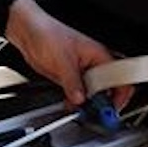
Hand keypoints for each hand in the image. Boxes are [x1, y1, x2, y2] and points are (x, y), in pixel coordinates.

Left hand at [4, 0, 128, 109]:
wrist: (27, 32)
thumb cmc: (48, 33)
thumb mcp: (63, 60)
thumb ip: (72, 82)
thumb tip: (80, 99)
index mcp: (98, 55)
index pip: (118, 78)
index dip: (119, 95)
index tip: (112, 109)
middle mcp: (92, 65)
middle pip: (106, 89)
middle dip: (102, 104)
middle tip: (95, 114)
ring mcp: (81, 72)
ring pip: (91, 94)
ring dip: (87, 105)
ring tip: (82, 111)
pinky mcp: (69, 78)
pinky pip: (77, 94)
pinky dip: (75, 102)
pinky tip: (71, 106)